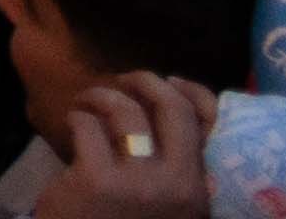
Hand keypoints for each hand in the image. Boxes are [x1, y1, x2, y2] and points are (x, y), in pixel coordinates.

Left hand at [38, 75, 217, 216]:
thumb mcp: (165, 205)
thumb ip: (174, 170)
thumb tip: (171, 107)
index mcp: (200, 191)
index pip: (212, 126)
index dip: (193, 93)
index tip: (169, 82)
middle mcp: (180, 187)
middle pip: (172, 108)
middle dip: (146, 81)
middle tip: (124, 80)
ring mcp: (140, 184)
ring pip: (125, 109)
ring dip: (100, 95)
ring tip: (87, 103)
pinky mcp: (98, 180)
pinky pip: (88, 125)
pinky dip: (76, 118)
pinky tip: (72, 126)